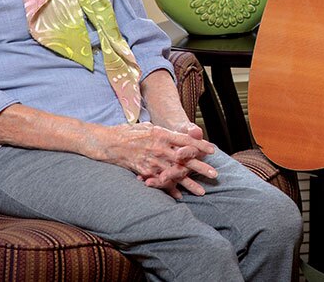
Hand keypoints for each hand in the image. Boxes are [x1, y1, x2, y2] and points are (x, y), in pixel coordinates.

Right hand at [100, 122, 216, 197]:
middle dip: (200, 168)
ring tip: (202, 191)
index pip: (185, 140)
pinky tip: (180, 196)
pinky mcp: (144, 171)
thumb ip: (165, 132)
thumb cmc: (130, 132)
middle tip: (214, 175)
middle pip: (184, 159)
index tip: (212, 151)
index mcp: (162, 134)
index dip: (199, 146)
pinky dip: (170, 189)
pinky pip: (159, 182)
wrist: (108, 143)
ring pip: (174, 174)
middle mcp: (159, 148)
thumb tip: (181, 135)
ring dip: (189, 183)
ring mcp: (151, 161)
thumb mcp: (150, 126)